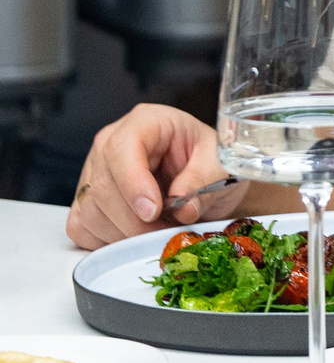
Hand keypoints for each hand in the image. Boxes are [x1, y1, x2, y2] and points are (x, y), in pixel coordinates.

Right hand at [67, 105, 245, 248]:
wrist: (206, 182)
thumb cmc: (211, 164)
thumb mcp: (221, 163)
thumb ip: (204, 180)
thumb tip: (183, 206)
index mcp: (147, 122)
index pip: (121, 148)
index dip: (133, 183)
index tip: (153, 211)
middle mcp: (111, 142)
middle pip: (102, 186)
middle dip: (135, 220)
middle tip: (166, 232)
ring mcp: (92, 171)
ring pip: (90, 212)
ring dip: (125, 233)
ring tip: (159, 231)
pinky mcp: (85, 200)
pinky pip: (82, 227)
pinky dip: (108, 240)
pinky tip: (136, 235)